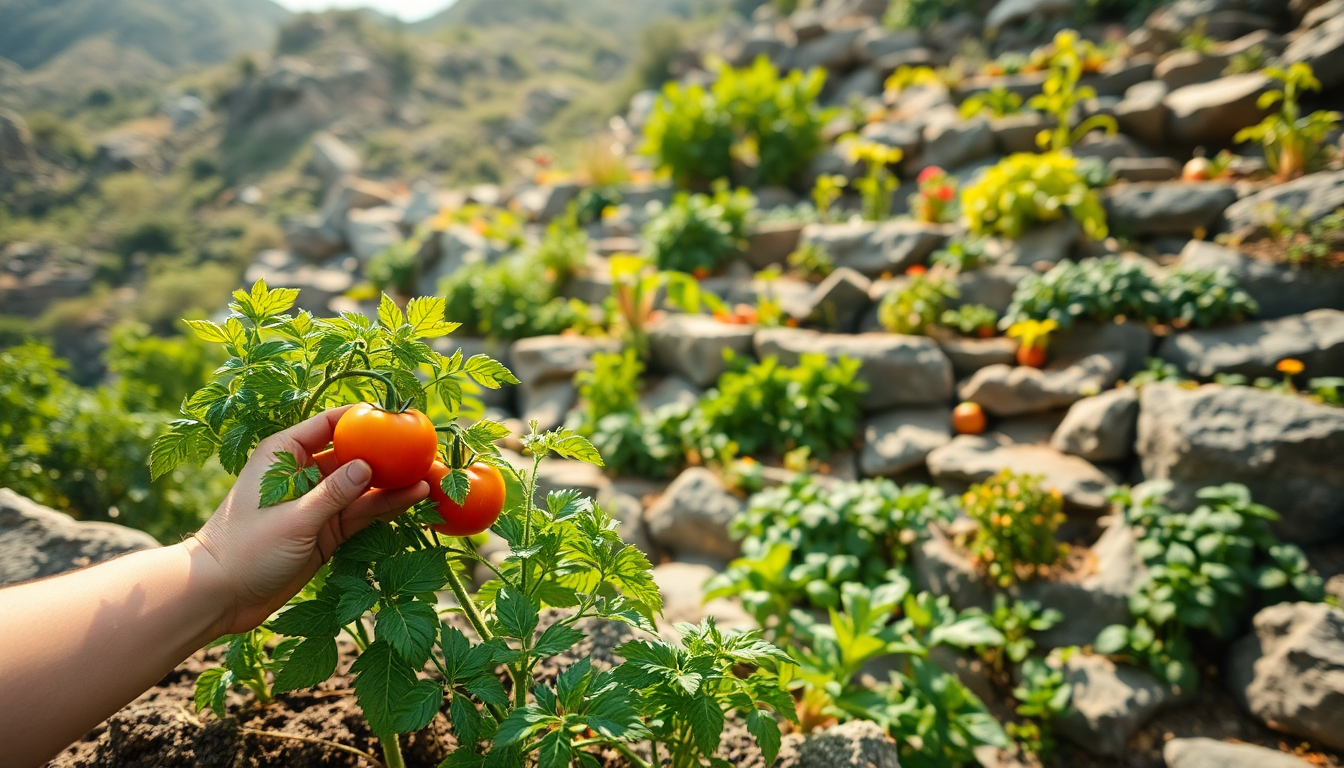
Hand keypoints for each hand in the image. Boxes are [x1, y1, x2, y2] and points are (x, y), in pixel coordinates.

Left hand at [193, 405, 428, 634]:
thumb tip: (368, 465)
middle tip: (423, 450)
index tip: (397, 418)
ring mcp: (316, 503)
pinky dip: (385, 507)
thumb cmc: (244, 548)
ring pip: (363, 486)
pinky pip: (361, 512)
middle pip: (353, 455)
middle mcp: (302, 473)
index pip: (329, 424)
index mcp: (284, 455)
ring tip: (430, 478)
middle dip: (387, 453)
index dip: (363, 418)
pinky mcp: (326, 530)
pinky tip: (414, 499)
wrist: (218, 596)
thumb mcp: (293, 519)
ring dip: (393, 484)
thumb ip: (333, 493)